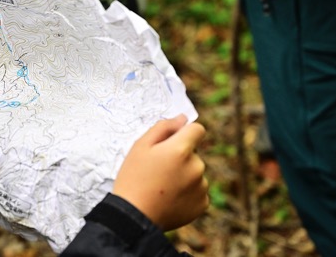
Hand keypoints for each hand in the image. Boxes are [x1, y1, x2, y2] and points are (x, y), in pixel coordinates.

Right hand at [112, 115, 208, 230]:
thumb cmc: (133, 177)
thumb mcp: (140, 146)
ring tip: (162, 186)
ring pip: (195, 172)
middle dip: (179, 157)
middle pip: (193, 153)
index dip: (184, 133)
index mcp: (181, 149)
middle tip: (158, 170)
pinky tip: (169, 198)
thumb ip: (163, 128)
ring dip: (183, 175)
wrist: (134, 217)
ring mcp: (201, 186)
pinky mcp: (202, 204)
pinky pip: (198, 190)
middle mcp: (196, 166)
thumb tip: (182, 119)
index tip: (171, 143)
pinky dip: (187, 192)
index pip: (197, 129)